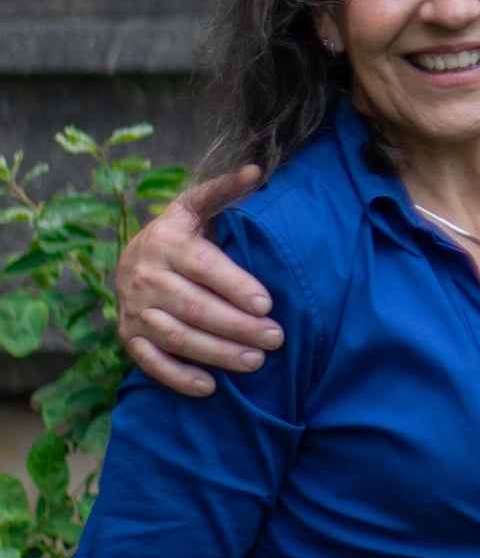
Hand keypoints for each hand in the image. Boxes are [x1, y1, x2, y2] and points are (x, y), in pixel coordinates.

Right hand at [117, 165, 278, 396]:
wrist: (133, 256)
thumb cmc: (181, 233)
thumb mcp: (197, 206)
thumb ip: (225, 191)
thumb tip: (257, 170)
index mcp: (166, 242)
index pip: (204, 267)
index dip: (235, 287)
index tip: (267, 304)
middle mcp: (145, 277)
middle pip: (194, 307)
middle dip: (236, 326)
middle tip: (275, 338)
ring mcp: (133, 309)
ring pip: (175, 336)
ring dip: (216, 353)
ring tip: (255, 362)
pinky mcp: (127, 336)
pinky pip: (149, 361)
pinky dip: (177, 377)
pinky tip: (209, 387)